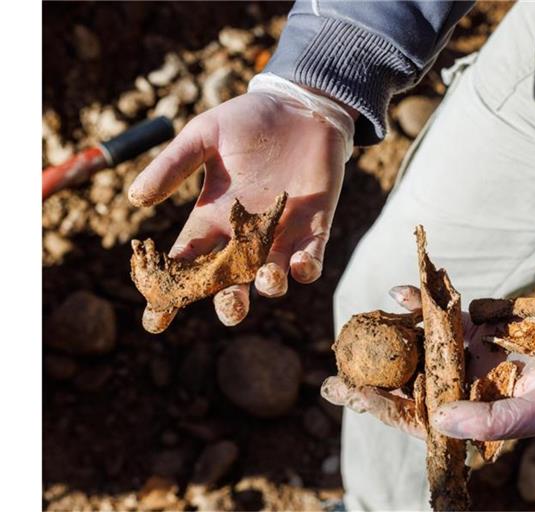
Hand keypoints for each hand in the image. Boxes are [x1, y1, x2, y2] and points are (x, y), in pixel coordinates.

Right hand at [129, 77, 353, 331]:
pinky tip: (299, 266)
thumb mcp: (204, 136)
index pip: (186, 264)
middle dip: (228, 303)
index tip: (154, 320)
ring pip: (271, 277)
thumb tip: (135, 199)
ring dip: (268, 286)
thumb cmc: (247, 121)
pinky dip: (306, 268)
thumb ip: (174, 166)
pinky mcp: (315, 226)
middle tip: (227, 307)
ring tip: (265, 280)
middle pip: (231, 282)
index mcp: (212, 219)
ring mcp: (280, 234)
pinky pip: (311, 258)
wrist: (298, 107)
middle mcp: (244, 236)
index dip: (170, 293)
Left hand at [323, 286, 534, 441]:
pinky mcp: (482, 327)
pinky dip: (425, 302)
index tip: (348, 393)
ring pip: (421, 346)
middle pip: (410, 383)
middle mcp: (467, 388)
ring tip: (359, 326)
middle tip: (334, 369)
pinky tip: (402, 293)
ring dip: (392, 336)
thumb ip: (487, 420)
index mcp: (474, 416)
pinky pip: (445, 315)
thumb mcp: (533, 414)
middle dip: (373, 376)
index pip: (418, 416)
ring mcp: (472, 356)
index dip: (382, 407)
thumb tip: (437, 417)